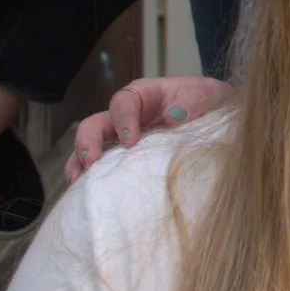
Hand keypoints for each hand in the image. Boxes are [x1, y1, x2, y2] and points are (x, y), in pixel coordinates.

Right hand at [64, 75, 229, 183]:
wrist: (212, 114)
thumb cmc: (205, 101)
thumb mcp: (206, 95)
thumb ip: (193, 102)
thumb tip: (173, 117)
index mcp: (144, 94)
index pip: (124, 102)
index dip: (123, 120)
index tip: (130, 142)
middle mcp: (124, 115)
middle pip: (94, 123)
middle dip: (88, 142)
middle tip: (92, 163)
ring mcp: (117, 137)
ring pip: (87, 146)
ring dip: (79, 164)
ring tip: (77, 184)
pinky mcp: (119, 158)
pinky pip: (95, 167)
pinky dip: (87, 179)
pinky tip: (84, 196)